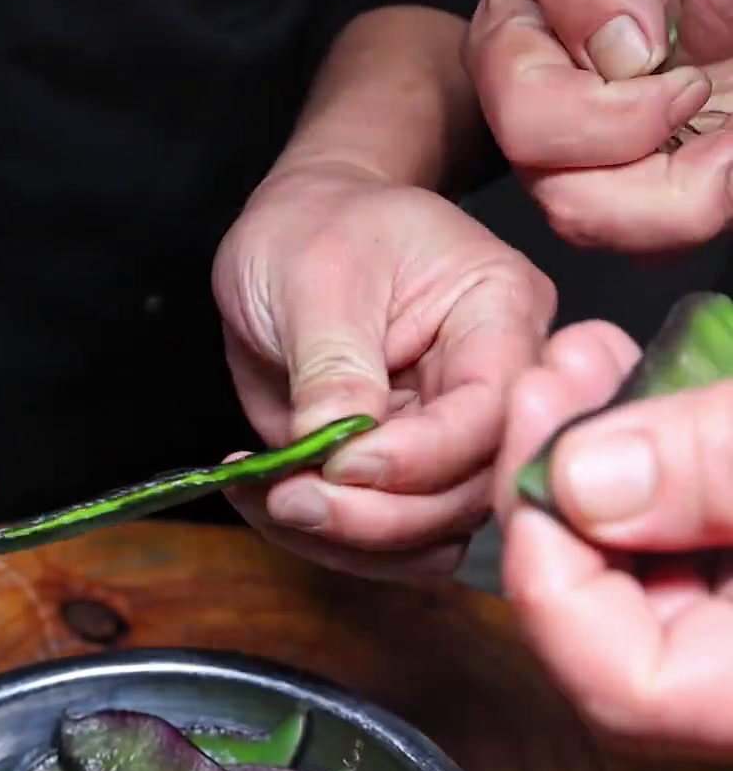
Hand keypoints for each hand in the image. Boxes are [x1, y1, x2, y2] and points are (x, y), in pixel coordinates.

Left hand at [211, 162, 554, 578]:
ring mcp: (454, 441)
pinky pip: (392, 542)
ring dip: (350, 541)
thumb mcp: (314, 276)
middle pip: (471, 491)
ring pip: (435, 535)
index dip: (419, 457)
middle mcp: (496, 388)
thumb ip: (333, 366)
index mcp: (500, 313)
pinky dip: (331, 542)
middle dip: (378, 515)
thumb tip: (339, 450)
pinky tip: (270, 498)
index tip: (338, 464)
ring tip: (272, 497)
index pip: (492, 412)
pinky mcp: (409, 477)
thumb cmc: (315, 228)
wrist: (295, 235)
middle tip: (290, 499)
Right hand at [465, 0, 732, 251]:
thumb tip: (615, 51)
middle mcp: (544, 127)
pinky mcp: (657, 195)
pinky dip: (717, 202)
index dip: (615, 117)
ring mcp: (598, 170)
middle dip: (665, 185)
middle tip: (732, 133)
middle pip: (573, 206)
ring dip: (700, 203)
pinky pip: (671, 241)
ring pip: (626, 240)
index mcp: (512, 50)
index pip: (531, 121)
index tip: (687, 77)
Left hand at [496, 321, 732, 758]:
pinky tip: (644, 386)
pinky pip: (697, 548)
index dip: (553, 575)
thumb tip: (581, 482)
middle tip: (550, 380)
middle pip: (620, 628)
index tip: (540, 459)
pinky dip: (661, 471)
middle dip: (564, 492)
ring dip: (604, 465)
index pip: (621, 686)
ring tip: (591, 359)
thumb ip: (715, 469)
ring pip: (652, 577)